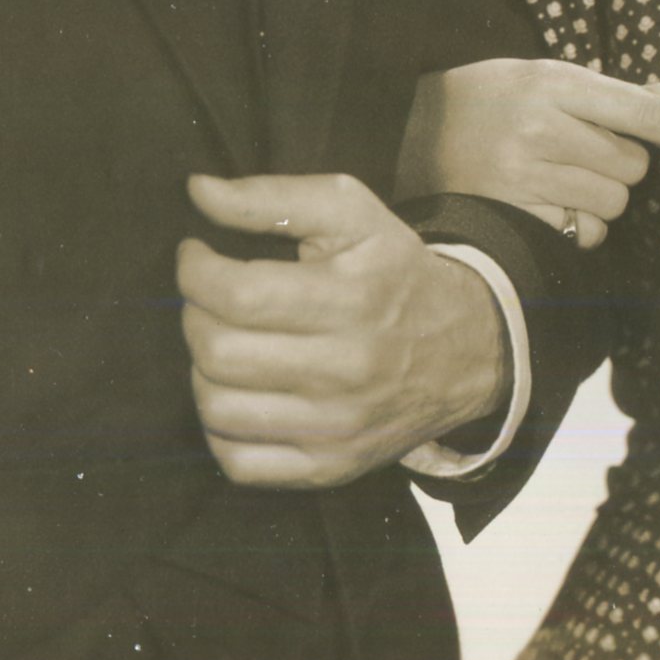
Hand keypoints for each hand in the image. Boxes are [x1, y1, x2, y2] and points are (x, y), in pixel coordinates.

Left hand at [178, 172, 507, 486]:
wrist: (465, 349)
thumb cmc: (395, 271)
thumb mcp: (351, 212)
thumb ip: (271, 196)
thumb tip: (198, 190)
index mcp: (353, 298)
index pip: (236, 293)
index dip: (195, 270)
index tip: (196, 254)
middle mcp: (346, 369)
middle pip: (218, 352)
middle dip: (194, 315)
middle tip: (209, 297)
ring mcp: (336, 428)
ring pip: (218, 409)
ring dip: (202, 369)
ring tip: (225, 341)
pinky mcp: (329, 468)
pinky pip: (238, 462)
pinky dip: (219, 428)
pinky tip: (238, 392)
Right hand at [398, 59, 659, 248]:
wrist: (398, 125)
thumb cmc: (483, 99)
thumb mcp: (543, 76)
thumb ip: (610, 90)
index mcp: (559, 82)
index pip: (651, 113)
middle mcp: (545, 126)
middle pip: (634, 169)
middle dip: (619, 167)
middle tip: (575, 153)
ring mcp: (526, 173)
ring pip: (611, 206)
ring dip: (596, 200)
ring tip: (552, 178)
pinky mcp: (511, 212)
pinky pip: (579, 235)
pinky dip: (573, 228)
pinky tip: (540, 206)